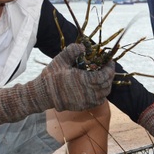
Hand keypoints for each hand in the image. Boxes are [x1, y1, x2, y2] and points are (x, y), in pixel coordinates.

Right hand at [0, 43, 114, 124]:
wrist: (43, 94)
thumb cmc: (51, 76)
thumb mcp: (60, 60)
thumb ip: (72, 51)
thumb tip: (84, 46)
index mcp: (84, 80)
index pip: (105, 75)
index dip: (110, 68)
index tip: (110, 61)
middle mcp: (88, 92)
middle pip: (107, 85)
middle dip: (109, 75)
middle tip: (107, 67)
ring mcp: (87, 101)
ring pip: (104, 94)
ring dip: (106, 85)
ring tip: (103, 76)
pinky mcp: (84, 106)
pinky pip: (98, 101)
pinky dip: (101, 94)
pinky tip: (97, 87)